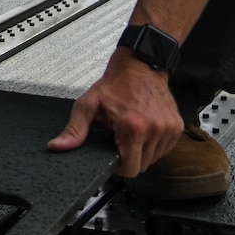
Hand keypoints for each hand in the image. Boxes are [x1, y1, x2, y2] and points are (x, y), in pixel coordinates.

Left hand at [48, 51, 186, 177]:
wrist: (141, 65)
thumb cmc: (116, 84)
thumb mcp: (88, 104)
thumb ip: (74, 130)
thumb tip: (58, 147)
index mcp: (133, 127)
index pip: (130, 169)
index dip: (118, 167)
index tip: (113, 155)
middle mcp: (155, 129)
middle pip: (142, 166)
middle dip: (129, 158)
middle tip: (120, 140)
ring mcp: (169, 129)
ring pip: (154, 159)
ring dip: (142, 151)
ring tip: (132, 131)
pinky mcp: (177, 127)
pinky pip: (164, 149)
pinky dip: (154, 144)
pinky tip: (144, 129)